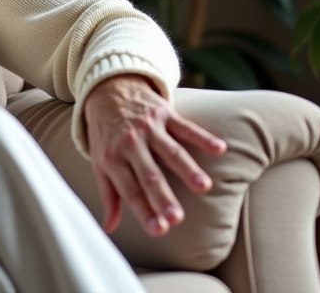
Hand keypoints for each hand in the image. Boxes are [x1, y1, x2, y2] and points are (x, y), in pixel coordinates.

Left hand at [84, 74, 226, 236]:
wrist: (107, 89)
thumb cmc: (106, 133)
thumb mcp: (100, 162)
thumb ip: (109, 195)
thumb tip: (109, 228)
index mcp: (112, 160)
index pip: (129, 191)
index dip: (144, 211)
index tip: (159, 230)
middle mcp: (129, 144)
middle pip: (149, 174)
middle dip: (163, 197)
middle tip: (177, 218)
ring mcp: (148, 128)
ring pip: (170, 151)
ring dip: (187, 169)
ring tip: (204, 187)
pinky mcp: (163, 113)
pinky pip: (186, 127)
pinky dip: (203, 137)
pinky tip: (220, 148)